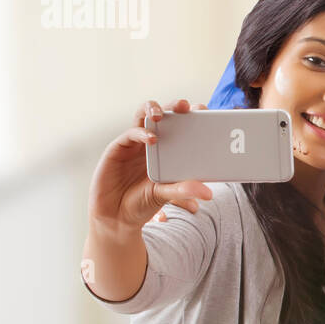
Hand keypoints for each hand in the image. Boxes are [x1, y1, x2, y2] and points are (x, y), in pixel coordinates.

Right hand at [88, 99, 211, 231]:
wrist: (116, 217)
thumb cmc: (142, 203)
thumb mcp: (167, 195)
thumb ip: (184, 190)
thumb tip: (208, 193)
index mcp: (168, 149)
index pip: (181, 125)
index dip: (192, 115)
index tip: (205, 110)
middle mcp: (151, 142)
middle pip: (164, 115)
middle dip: (175, 106)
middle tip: (187, 106)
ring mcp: (134, 143)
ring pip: (143, 116)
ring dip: (153, 109)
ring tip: (162, 115)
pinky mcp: (118, 148)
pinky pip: (130, 134)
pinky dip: (141, 133)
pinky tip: (151, 138)